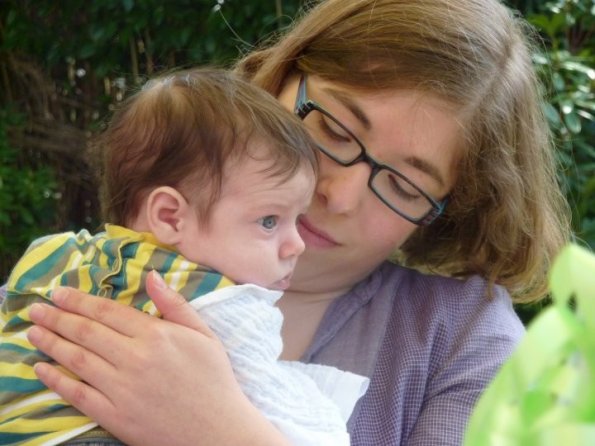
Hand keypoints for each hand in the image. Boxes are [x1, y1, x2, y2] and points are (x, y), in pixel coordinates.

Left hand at [27, 271, 288, 444]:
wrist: (217, 431)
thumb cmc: (213, 379)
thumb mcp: (203, 335)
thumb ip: (175, 304)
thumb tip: (151, 275)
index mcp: (156, 335)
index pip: (108, 312)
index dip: (80, 300)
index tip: (59, 292)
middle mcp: (134, 358)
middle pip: (86, 332)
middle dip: (57, 317)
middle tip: (35, 308)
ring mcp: (121, 388)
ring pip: (76, 359)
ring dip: (50, 343)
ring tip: (32, 331)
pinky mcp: (114, 415)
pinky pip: (77, 394)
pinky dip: (55, 380)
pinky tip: (40, 368)